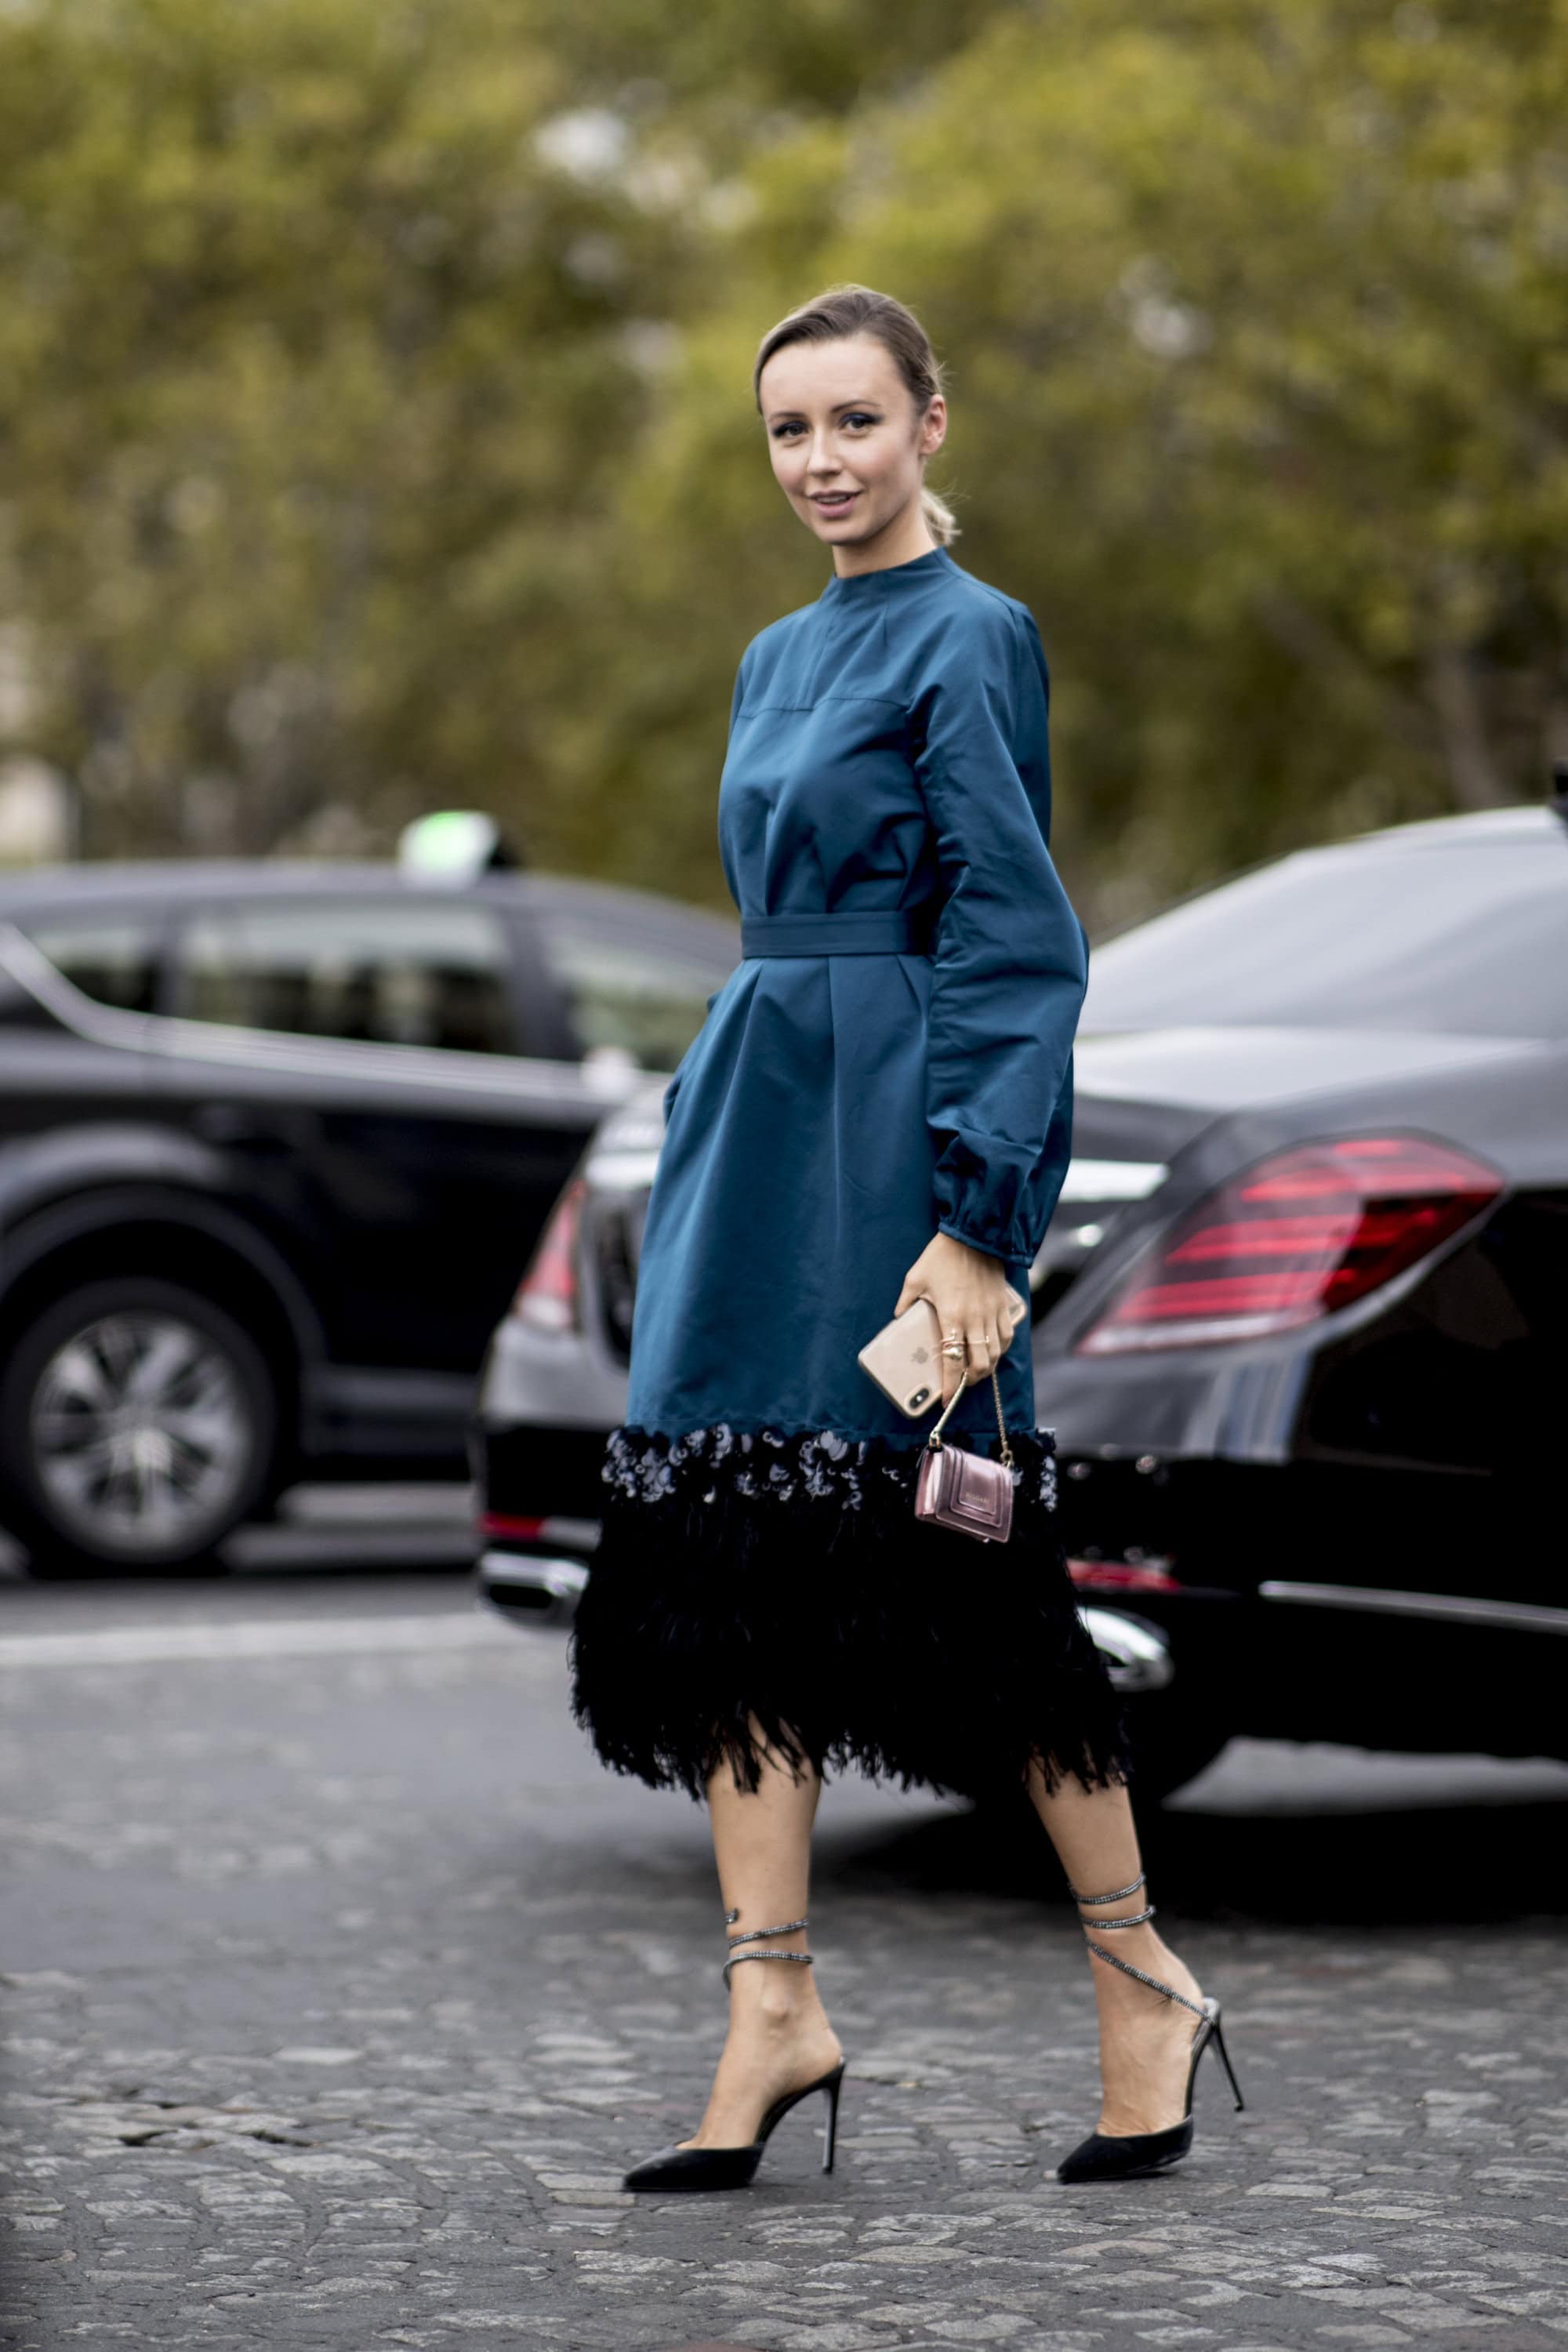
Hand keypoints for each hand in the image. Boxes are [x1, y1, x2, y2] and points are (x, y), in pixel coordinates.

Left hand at [895, 1233, 1016, 1407]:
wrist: (974, 1235)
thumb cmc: (942, 1256)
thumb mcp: (915, 1278)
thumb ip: (906, 1301)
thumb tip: (898, 1317)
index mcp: (951, 1316)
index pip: (951, 1360)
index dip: (949, 1384)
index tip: (944, 1399)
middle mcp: (974, 1320)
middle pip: (978, 1364)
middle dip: (969, 1382)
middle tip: (959, 1385)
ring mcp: (991, 1314)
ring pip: (994, 1354)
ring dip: (985, 1369)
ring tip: (975, 1373)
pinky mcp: (1002, 1306)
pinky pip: (1006, 1337)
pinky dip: (1000, 1350)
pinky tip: (992, 1351)